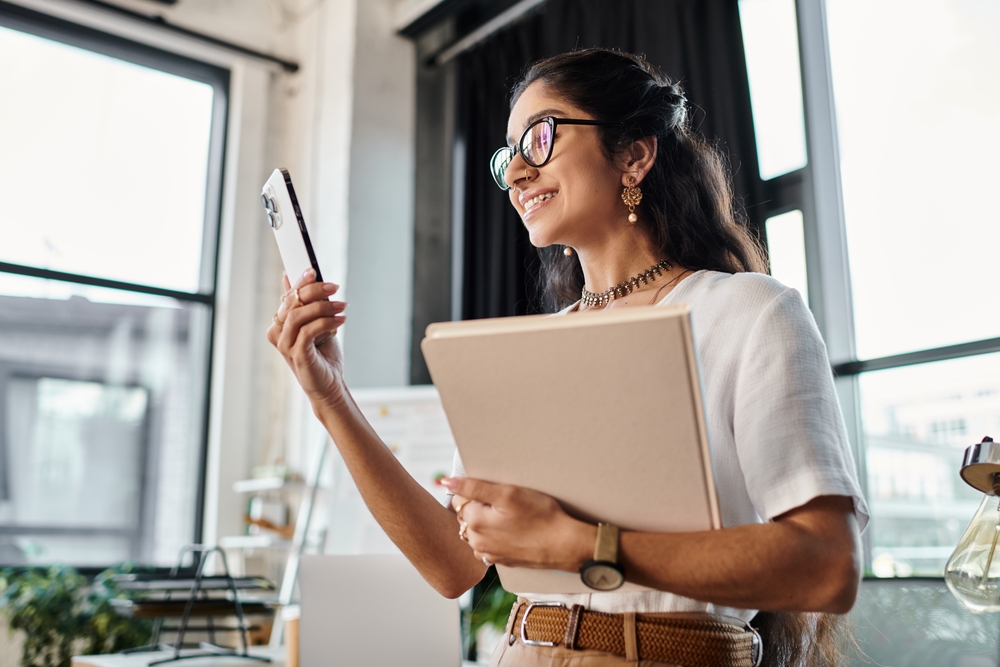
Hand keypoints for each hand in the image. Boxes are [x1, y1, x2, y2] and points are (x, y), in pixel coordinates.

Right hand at [266, 269, 348, 410]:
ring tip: (342, 306)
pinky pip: (308, 330)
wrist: (328, 386)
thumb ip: (309, 305)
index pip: (287, 296)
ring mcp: (284, 345)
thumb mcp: (317, 325)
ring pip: (299, 314)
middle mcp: (277, 333)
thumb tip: (303, 278)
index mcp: (280, 324)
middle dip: (314, 290)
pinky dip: (326, 322)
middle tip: (334, 286)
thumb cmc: (322, 356)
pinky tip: (341, 320)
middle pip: (292, 302)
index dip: (299, 281)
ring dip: (323, 306)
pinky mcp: (296, 354)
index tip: (313, 270)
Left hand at [442, 477, 594, 571]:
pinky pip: (489, 543)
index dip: (477, 491)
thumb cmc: (541, 516)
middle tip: (506, 504)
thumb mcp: (508, 493)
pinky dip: (496, 536)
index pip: (459, 498)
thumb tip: (445, 481)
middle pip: (467, 515)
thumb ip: (473, 487)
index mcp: (474, 522)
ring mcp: (488, 554)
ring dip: (487, 522)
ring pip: (477, 530)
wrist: (565, 545)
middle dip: (480, 507)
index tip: (497, 493)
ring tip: (512, 518)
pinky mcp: (501, 561)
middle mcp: (476, 542)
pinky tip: (514, 531)